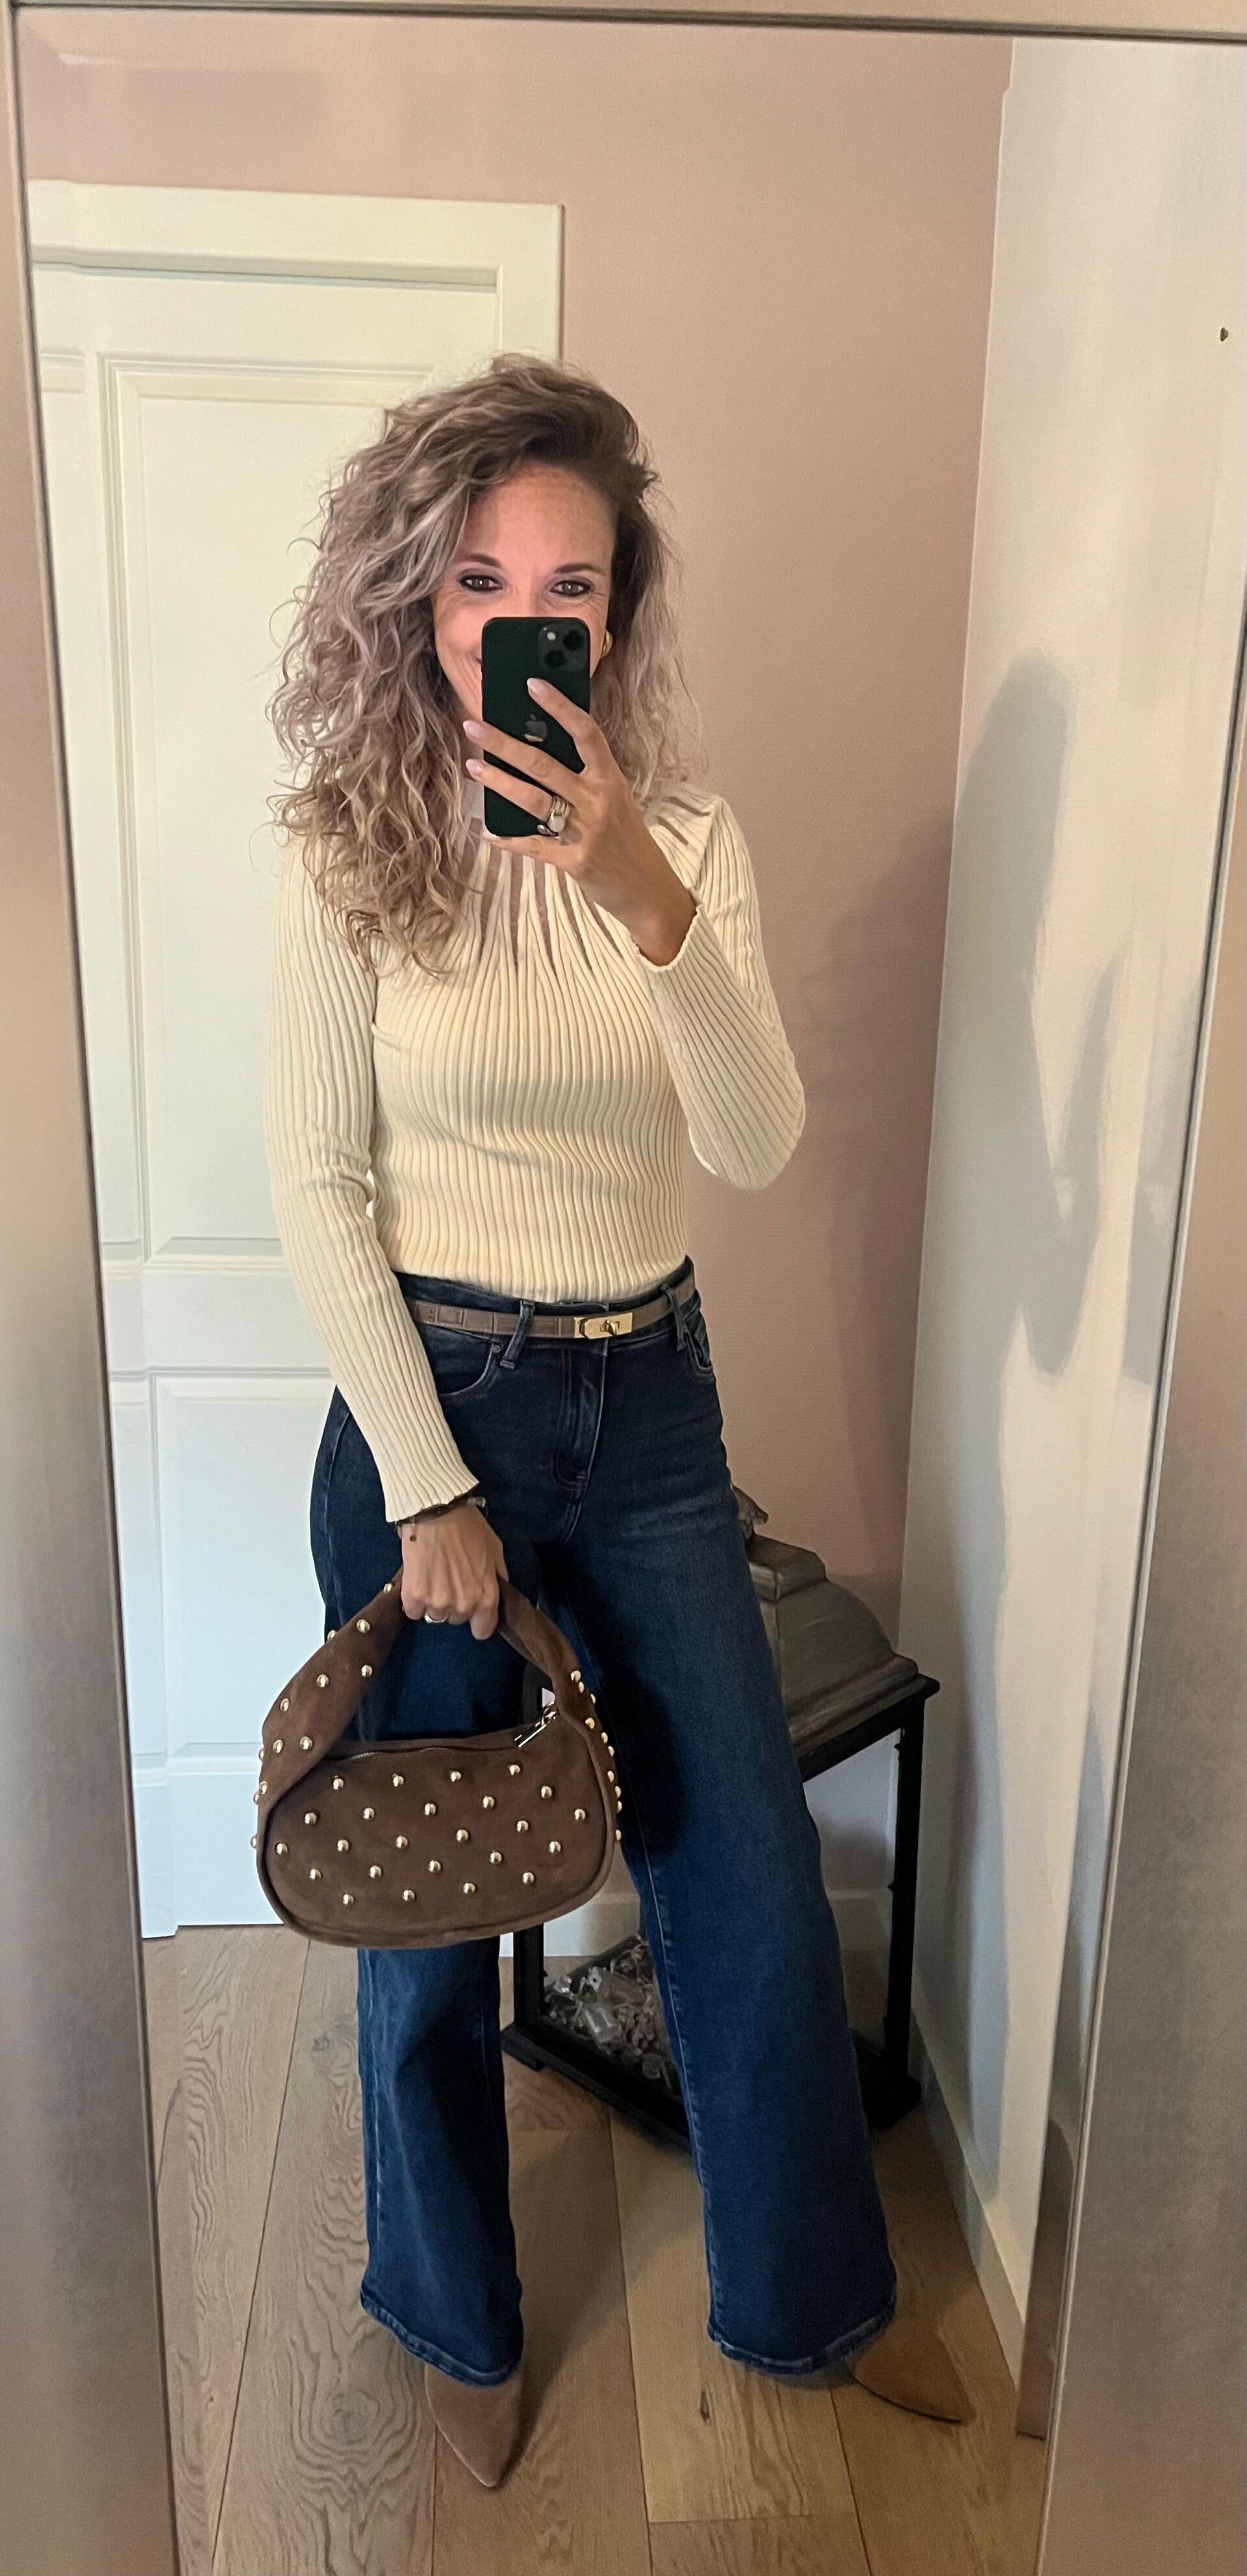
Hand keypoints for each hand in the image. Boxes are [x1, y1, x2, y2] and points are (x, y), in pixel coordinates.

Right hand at [399, 1504, 508, 1639]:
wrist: (436, 1511)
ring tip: (433, 1574)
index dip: (477, 1621)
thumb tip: (497, 1591)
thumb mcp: (495, 1550)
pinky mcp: (414, 1596)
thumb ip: (497, 1577)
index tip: (472, 1611)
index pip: (482, 1631)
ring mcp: (437, 1603)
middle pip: (456, 1620)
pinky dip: (413, 1598)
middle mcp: (463, 1606)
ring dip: (433, 1600)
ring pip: (434, 1615)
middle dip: (454, 1603)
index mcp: (486, 1598)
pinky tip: (418, 1577)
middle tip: (450, 1578)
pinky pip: (412, 1610)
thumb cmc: (468, 1527)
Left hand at [462, 683, 696, 965]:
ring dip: (499, 781)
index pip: (585, 733)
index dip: (559, 707)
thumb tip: (541, 748)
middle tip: (474, 726)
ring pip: (533, 800)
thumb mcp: (616, 798)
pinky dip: (508, 839)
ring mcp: (585, 831)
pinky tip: (489, 833)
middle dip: (504, 743)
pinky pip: (533, 845)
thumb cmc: (627, 838)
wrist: (647, 888)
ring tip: (473, 766)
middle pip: (544, 764)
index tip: (532, 685)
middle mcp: (597, 800)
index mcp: (610, 778)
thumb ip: (586, 776)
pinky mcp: (573, 860)